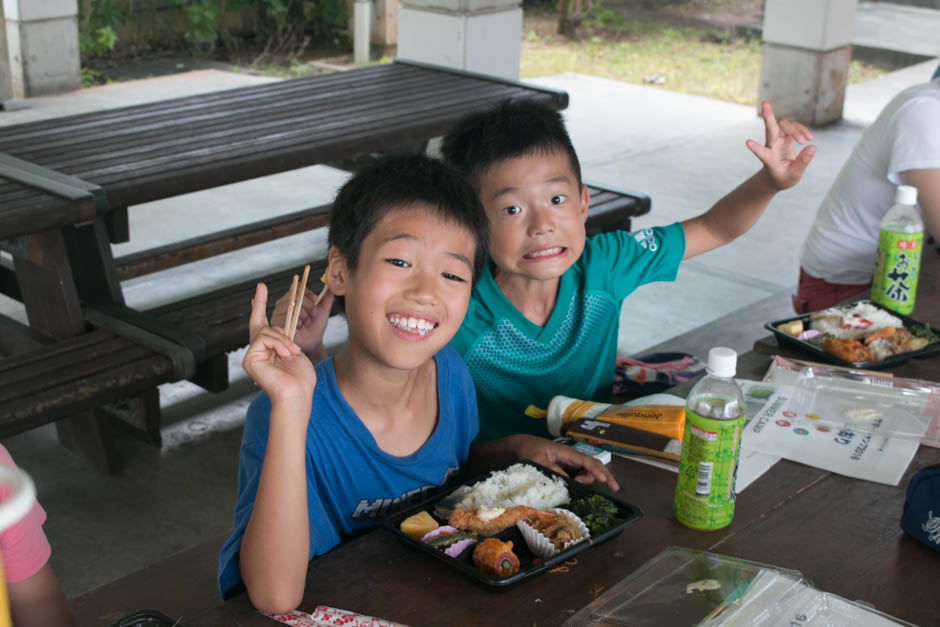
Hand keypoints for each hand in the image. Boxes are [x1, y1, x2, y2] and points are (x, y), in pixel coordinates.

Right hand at [243, 283, 316, 402]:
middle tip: (262, 287)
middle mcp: (258, 351)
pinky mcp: (249, 359)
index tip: (260, 288)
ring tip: (293, 352)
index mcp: (269, 350)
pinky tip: (285, 354)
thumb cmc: (301, 379)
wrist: (297, 395)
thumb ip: (287, 338)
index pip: (261, 324)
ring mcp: (252, 355)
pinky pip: (263, 338)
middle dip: (260, 304)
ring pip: (266, 331)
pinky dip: (277, 343)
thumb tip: (284, 325)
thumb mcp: (296, 351)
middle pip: (258, 323)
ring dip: (283, 339)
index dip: (259, 305)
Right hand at [272, 285, 333, 361]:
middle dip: (308, 306)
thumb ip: (327, 297)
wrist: (313, 343)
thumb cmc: (315, 327)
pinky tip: (299, 328)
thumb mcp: (323, 310)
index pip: (298, 286)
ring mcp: (278, 312)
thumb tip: (331, 284)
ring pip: (291, 306)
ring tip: (304, 323)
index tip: (316, 301)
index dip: (308, 293)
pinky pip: (286, 317)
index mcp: (293, 297)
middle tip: (310, 316)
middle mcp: (283, 302)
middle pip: (295, 295)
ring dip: (303, 316)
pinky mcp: (276, 322)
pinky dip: (297, 323)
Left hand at [514, 435, 619, 491]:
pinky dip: (584, 479)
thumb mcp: (536, 460)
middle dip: (605, 474)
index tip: (604, 480)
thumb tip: (567, 480)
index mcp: (566, 452)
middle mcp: (571, 456)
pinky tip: (577, 484)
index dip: (596, 471)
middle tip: (614, 488)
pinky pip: (580, 472)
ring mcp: (569, 461)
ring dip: (590, 478)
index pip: (586, 461)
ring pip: (588, 470)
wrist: (521, 445)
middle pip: (593, 464)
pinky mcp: (566, 466)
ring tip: (577, 483)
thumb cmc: (528, 449)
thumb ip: (551, 469)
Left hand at [746, 101, 815, 190]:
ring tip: (806, 140)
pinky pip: (793, 127)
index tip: (747, 143)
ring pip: (785, 125)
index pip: (762, 153)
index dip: (756, 148)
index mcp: (769, 159)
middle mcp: (771, 146)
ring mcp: (777, 139)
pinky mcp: (785, 136)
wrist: (778, 176)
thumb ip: (803, 162)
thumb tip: (812, 146)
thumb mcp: (794, 175)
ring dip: (797, 130)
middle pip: (770, 129)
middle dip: (768, 116)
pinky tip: (808, 138)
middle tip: (764, 103)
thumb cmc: (782, 178)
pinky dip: (802, 130)